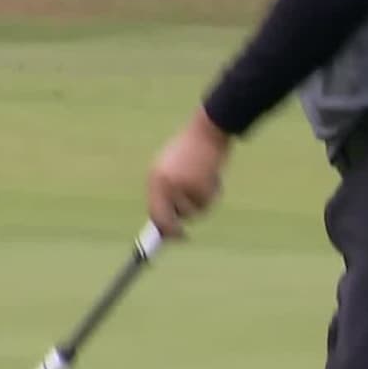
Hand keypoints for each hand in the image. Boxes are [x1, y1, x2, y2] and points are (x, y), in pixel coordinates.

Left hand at [147, 108, 233, 238]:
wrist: (208, 131)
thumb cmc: (191, 148)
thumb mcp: (171, 168)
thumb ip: (166, 191)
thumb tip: (166, 219)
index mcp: (155, 178)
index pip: (154, 211)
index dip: (161, 228)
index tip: (169, 237)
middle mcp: (165, 184)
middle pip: (170, 219)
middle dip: (176, 230)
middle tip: (184, 236)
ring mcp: (182, 186)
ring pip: (192, 212)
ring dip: (199, 204)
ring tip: (204, 184)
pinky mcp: (200, 185)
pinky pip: (207, 202)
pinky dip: (213, 193)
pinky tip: (212, 176)